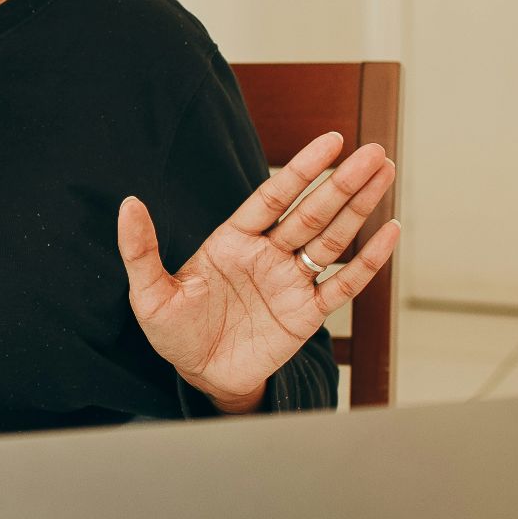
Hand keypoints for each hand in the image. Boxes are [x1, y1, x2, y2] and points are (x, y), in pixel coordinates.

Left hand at [116, 132, 400, 411]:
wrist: (199, 378)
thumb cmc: (174, 333)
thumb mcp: (150, 293)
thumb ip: (142, 249)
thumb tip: (128, 204)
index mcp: (233, 241)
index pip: (273, 197)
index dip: (302, 169)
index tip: (332, 140)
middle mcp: (267, 255)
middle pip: (312, 212)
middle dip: (343, 182)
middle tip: (375, 152)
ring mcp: (290, 282)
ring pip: (332, 239)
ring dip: (360, 208)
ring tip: (385, 173)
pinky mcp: (307, 314)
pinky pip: (343, 285)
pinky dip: (368, 261)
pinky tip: (389, 232)